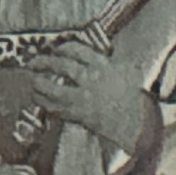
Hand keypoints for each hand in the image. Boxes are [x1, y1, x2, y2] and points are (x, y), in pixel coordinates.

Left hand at [18, 35, 154, 162]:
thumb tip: (99, 60)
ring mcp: (84, 97)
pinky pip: (55, 107)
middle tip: (34, 63)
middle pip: (61, 66)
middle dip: (44, 62)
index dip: (62, 48)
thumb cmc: (137, 102)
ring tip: (33, 81)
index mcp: (105, 67)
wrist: (142, 125)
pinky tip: (39, 99)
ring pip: (52, 88)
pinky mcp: (80, 115)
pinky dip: (44, 102)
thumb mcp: (128, 77)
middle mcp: (92, 79)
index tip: (55, 49)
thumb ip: (112, 67)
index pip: (78, 50)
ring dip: (39, 83)